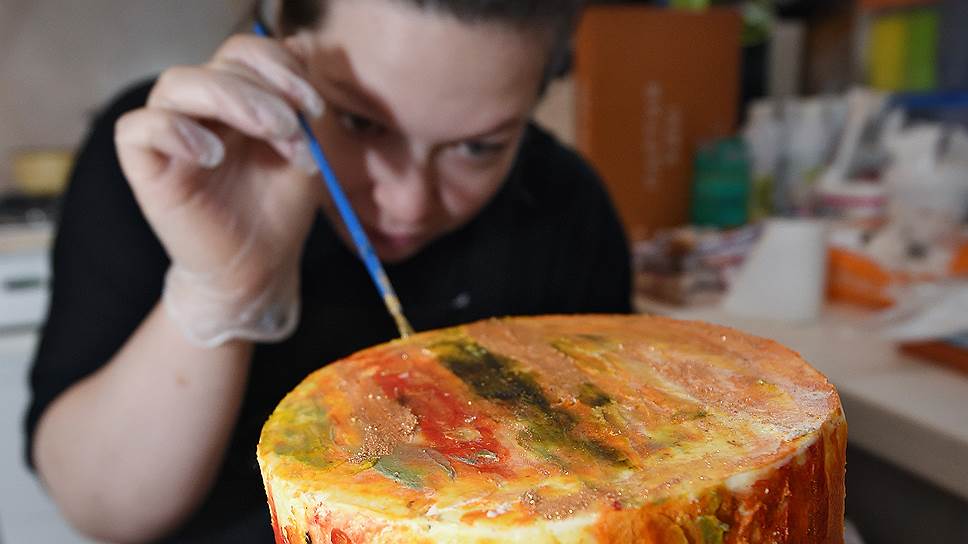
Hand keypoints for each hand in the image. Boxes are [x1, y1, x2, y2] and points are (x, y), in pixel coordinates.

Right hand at [115, 34, 324, 344]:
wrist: (261, 267)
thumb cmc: (279, 209)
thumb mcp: (305, 150)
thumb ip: (301, 103)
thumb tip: (301, 48)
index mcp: (237, 99)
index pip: (245, 53)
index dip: (280, 67)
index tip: (315, 106)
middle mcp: (200, 109)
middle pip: (218, 65)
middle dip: (265, 92)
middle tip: (293, 128)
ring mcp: (170, 134)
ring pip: (178, 85)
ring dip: (232, 101)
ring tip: (271, 135)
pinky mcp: (146, 166)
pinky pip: (138, 128)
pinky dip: (175, 131)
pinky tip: (212, 155)